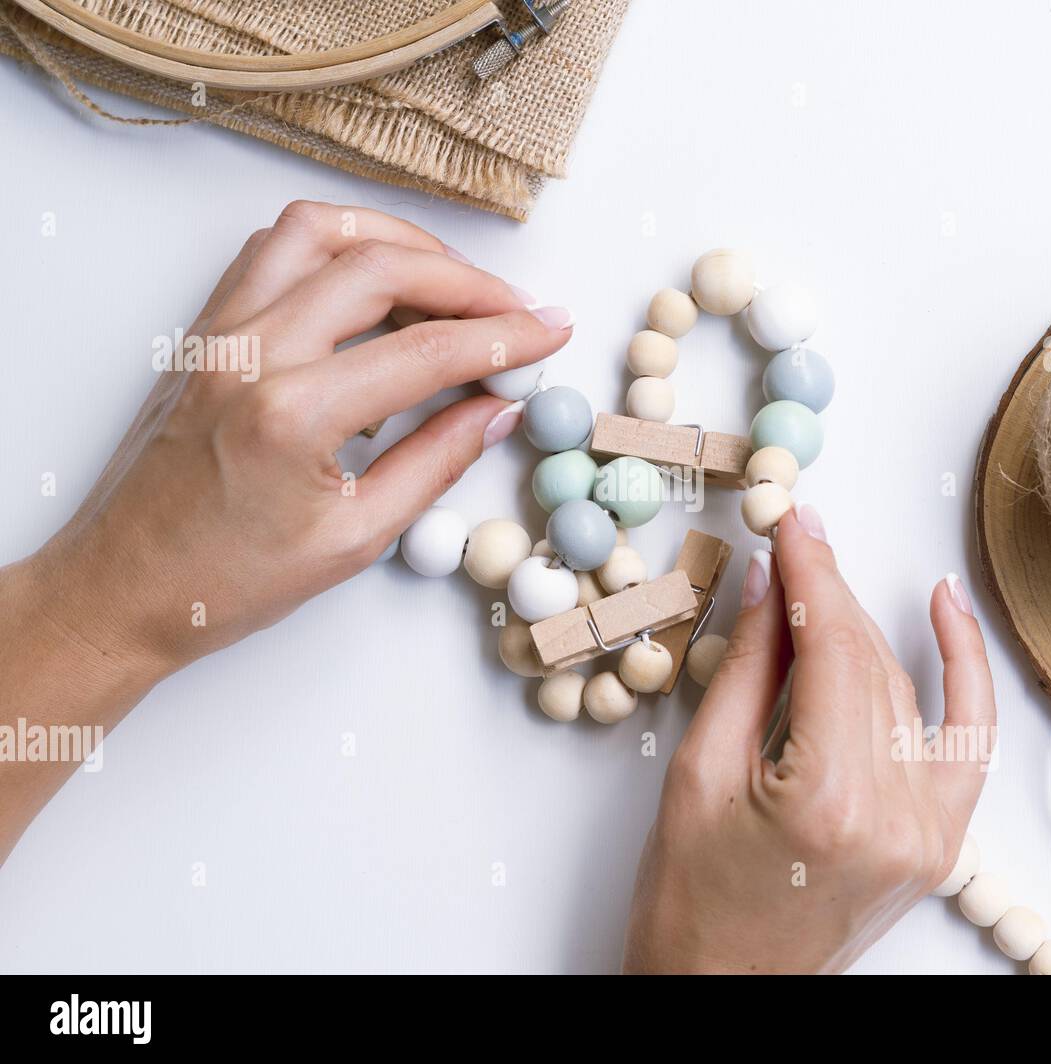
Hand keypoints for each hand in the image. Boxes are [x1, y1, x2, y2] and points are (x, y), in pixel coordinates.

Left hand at [28, 200, 571, 670]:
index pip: (427, 350)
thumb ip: (435, 464)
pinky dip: (336, 245)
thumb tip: (497, 411)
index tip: (550, 329)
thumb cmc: (225, 580)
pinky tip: (373, 279)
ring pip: (320, 233)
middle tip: (515, 308)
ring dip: (398, 241)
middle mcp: (250, 354)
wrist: (123, 588)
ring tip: (451, 280)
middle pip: (379, 268)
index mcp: (291, 415)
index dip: (505, 337)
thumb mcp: (355, 539)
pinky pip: (273, 250)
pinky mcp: (205, 330)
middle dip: (466, 281)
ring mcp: (219, 332)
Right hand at [622, 505, 996, 973]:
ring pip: (906, 691)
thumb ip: (749, 670)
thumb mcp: (700, 773)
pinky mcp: (939, 842)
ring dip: (863, 628)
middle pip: (871, 662)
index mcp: (830, 799)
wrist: (721, 992)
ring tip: (821, 575)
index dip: (812, 573)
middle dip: (829, 591)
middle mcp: (897, 816)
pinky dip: (961, 671)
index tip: (793, 521)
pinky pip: (966, 738)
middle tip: (797, 534)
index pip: (833, 649)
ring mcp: (930, 834)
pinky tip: (945, 609)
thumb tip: (775, 585)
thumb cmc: (690, 902)